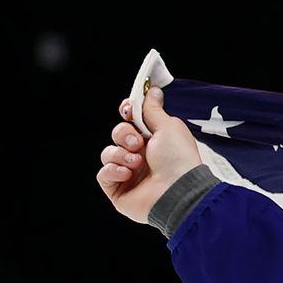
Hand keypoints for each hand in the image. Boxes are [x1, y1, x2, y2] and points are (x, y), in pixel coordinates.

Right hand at [97, 87, 202, 223]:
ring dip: (120, 154)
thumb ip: (154, 109)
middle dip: (124, 134)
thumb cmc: (179, 160)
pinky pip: (103, 174)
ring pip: (108, 153)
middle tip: (138, 143)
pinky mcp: (119, 190)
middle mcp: (142, 157)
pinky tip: (127, 174)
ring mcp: (130, 175)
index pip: (131, 122)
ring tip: (137, 162)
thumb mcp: (168, 127)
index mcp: (155, 142)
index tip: (128, 111)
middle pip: (117, 134)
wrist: (179, 191)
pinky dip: (113, 171)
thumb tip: (153, 91)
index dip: (126, 114)